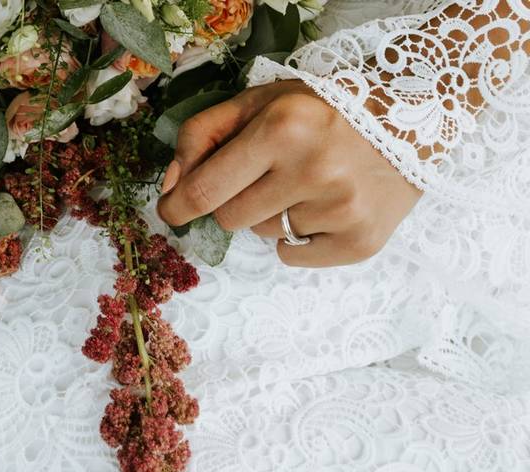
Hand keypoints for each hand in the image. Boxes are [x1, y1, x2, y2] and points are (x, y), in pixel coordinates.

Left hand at [156, 80, 421, 266]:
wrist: (413, 118)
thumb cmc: (323, 109)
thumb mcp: (260, 102)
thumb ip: (204, 136)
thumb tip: (171, 189)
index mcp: (281, 129)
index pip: (204, 191)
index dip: (176, 207)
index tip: (170, 212)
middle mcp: (313, 170)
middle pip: (229, 219)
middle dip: (233, 201)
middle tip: (264, 177)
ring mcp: (340, 210)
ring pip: (261, 236)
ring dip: (270, 215)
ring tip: (306, 184)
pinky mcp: (360, 241)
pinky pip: (292, 257)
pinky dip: (297, 238)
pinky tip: (322, 207)